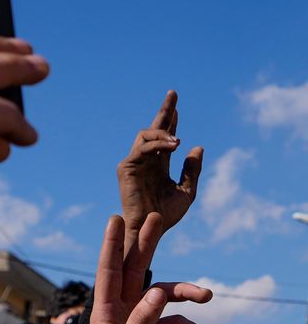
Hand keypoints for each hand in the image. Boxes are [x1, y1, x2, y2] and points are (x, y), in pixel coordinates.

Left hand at [91, 213, 212, 323]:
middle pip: (135, 271)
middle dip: (146, 245)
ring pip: (165, 295)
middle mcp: (123, 311)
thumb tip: (157, 292)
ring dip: (186, 293)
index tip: (114, 220)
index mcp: (106, 313)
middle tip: (155, 218)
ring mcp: (143, 321)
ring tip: (207, 295)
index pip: (108, 272)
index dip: (111, 246)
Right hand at [116, 90, 202, 254]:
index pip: (165, 137)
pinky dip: (156, 143)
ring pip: (145, 134)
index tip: (177, 105)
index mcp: (159, 164)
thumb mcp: (187, 191)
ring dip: (162, 132)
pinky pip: (141, 148)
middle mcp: (146, 159)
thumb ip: (191, 170)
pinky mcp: (125, 167)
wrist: (150, 229)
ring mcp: (134, 162)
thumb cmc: (165, 215)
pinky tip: (172, 145)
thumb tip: (197, 147)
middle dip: (164, 111)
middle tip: (173, 93)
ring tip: (177, 139)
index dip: (171, 120)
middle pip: (154, 128)